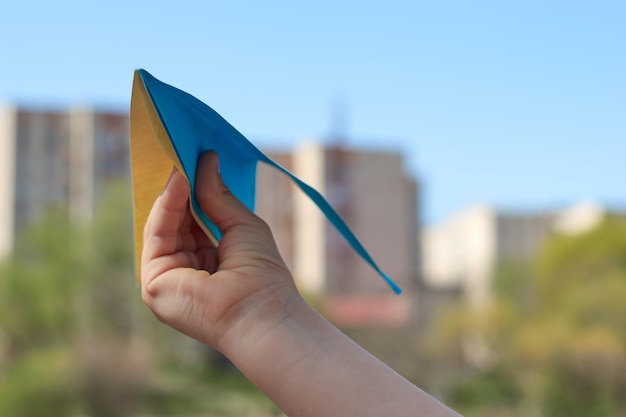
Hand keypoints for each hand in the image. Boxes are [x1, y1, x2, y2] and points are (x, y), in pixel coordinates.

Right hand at [140, 151, 302, 351]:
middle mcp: (186, 271)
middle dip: (179, 189)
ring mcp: (169, 278)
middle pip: (175, 223)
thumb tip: (206, 159)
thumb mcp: (241, 225)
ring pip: (162, 226)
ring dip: (172, 192)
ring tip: (182, 161)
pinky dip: (166, 207)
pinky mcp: (154, 283)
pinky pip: (156, 235)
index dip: (192, 193)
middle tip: (183, 153)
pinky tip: (179, 183)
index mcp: (208, 263)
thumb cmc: (262, 273)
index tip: (193, 162)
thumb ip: (218, 196)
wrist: (262, 311)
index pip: (193, 222)